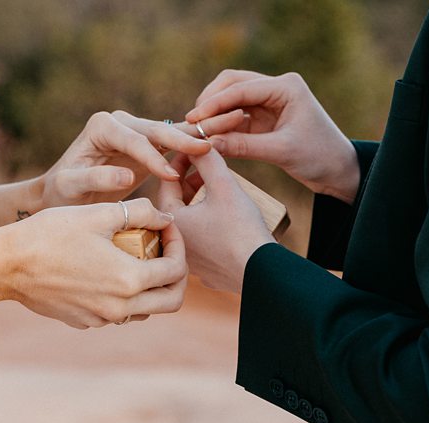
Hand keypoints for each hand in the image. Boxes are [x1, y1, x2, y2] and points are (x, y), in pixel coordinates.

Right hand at [0, 198, 187, 327]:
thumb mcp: (97, 214)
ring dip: (151, 287)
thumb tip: (166, 217)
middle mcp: (119, 307)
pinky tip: (108, 270)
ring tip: (137, 258)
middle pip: (171, 301)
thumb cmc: (49, 234)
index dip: (179, 245)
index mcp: (129, 280)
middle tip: (165, 251)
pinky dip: (124, 295)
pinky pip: (118, 313)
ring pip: (146, 310)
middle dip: (176, 275)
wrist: (5, 265)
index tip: (168, 228)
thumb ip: (140, 212)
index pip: (176, 270)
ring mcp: (101, 319)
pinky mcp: (84, 322)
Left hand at [34, 111, 218, 209]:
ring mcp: (138, 130)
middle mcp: (122, 122)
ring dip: (203, 131)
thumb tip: (127, 176)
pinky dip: (200, 142)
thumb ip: (96, 180)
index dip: (152, 158)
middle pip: (158, 130)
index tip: (169, 176)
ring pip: (173, 132)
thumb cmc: (62, 193)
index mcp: (103, 127)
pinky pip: (178, 143)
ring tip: (236, 121)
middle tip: (210, 147)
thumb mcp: (71, 188)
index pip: (133, 141)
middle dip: (185, 138)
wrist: (63, 193)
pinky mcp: (150, 144)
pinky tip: (228, 134)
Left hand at [157, 151, 272, 292]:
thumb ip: (208, 160)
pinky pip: (202, 243)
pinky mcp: (207, 271)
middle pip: (177, 204)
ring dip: (198, 204)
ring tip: (215, 190)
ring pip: (189, 224)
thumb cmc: (241, 230)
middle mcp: (176, 244)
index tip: (191, 150)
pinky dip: (209, 227)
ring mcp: (191, 261)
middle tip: (203, 168)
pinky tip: (224, 219)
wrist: (262, 272)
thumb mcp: (224, 186)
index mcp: (173, 223)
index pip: (167, 184)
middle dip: (189, 183)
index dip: (179, 162)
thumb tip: (198, 143)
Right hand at [185, 70, 360, 203]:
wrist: (339, 171)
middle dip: (210, 102)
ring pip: (231, 99)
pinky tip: (208, 137)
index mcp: (286, 87)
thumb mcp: (281, 152)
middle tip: (190, 123)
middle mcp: (277, 88)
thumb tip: (207, 144)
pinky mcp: (265, 117)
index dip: (214, 103)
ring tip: (195, 131)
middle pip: (232, 84)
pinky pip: (236, 115)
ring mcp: (270, 101)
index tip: (193, 119)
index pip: (241, 88)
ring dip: (214, 113)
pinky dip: (222, 124)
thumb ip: (244, 146)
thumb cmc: (319, 157)